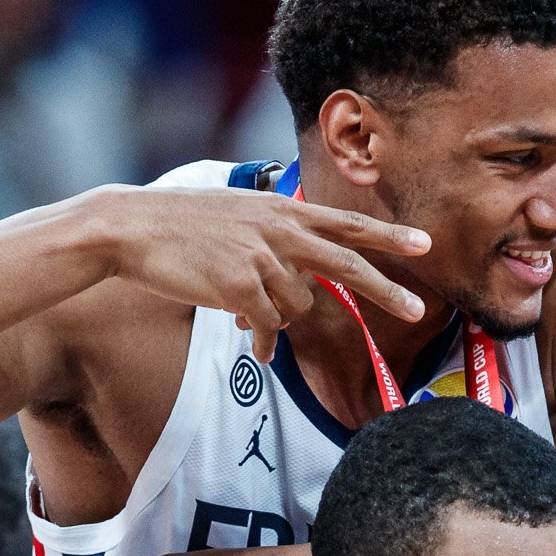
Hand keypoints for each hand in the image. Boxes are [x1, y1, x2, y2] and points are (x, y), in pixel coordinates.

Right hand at [86, 183, 432, 361]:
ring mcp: (260, 257)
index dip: (387, 234)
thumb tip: (290, 294)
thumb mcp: (236, 218)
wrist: (131, 227)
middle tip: (418, 309)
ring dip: (279, 318)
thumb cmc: (179, 226)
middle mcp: (278, 229)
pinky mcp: (238, 285)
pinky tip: (254, 347)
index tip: (424, 243)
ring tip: (250, 317)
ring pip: (296, 305)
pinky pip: (267, 326)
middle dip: (387, 288)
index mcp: (280, 208)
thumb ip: (271, 243)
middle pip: (347, 262)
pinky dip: (264, 340)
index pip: (346, 221)